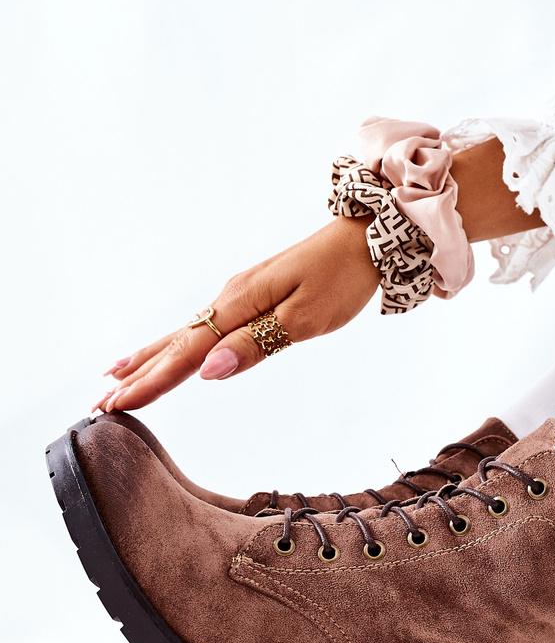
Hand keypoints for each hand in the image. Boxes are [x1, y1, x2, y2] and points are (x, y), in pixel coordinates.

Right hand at [96, 216, 376, 411]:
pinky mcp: (249, 295)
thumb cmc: (341, 278)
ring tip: (115, 378)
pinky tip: (168, 350)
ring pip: (184, 334)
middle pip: (175, 344)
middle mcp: (229, 298)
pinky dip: (177, 343)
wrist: (366, 238)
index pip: (187, 354)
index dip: (152, 382)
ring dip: (149, 358)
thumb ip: (255, 346)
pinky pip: (202, 325)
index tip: (118, 404)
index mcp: (239, 304)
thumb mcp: (305, 319)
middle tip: (99, 403)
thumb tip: (209, 371)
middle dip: (138, 375)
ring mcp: (237, 295)